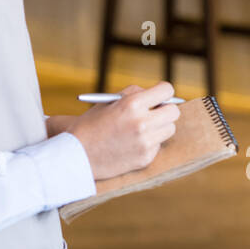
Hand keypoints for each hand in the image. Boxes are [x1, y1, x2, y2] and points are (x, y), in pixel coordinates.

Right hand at [58, 83, 179, 180]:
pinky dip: (150, 143)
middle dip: (165, 110)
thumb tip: (160, 95)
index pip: (167, 90)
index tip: (160, 96)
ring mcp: (145, 142)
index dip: (163, 92)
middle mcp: (142, 123)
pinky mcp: (145, 158)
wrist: (76, 155)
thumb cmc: (91, 125)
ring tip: (141, 129)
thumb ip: (135, 94)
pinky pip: (158, 145)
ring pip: (169, 129)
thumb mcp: (109, 101)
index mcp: (132, 104)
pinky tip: (132, 144)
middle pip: (174, 111)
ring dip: (160, 127)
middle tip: (156, 112)